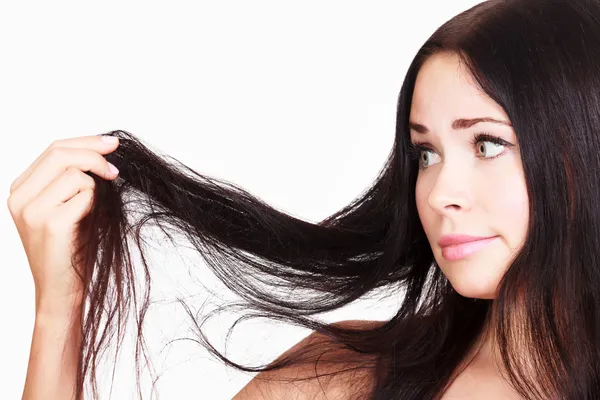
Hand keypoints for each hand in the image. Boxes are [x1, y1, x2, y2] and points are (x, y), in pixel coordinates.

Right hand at [7, 134, 119, 308]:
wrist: (61, 290)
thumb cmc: (70, 249)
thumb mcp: (66, 206)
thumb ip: (72, 178)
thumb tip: (103, 149)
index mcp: (20, 190)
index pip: (53, 149)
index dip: (86, 142)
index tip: (112, 143)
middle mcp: (19, 198)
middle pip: (60, 153)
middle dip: (95, 154)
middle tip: (116, 170)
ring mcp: (32, 211)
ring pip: (75, 174)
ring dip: (95, 189)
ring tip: (91, 213)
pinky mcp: (50, 223)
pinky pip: (85, 195)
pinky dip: (95, 205)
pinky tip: (87, 224)